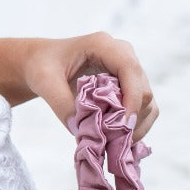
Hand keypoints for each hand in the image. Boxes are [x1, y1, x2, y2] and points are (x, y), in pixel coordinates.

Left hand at [24, 33, 157, 142]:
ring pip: (148, 103)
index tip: (123, 125)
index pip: (130, 69)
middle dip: (131, 118)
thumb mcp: (44, 82)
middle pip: (143, 89)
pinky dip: (134, 128)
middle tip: (112, 142)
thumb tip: (80, 129)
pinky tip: (116, 140)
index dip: (132, 98)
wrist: (42, 64)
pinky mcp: (129, 88)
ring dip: (134, 127)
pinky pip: (143, 111)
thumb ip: (61, 103)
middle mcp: (122, 55)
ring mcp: (128, 72)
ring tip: (113, 144)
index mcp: (103, 45)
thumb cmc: (42, 66)